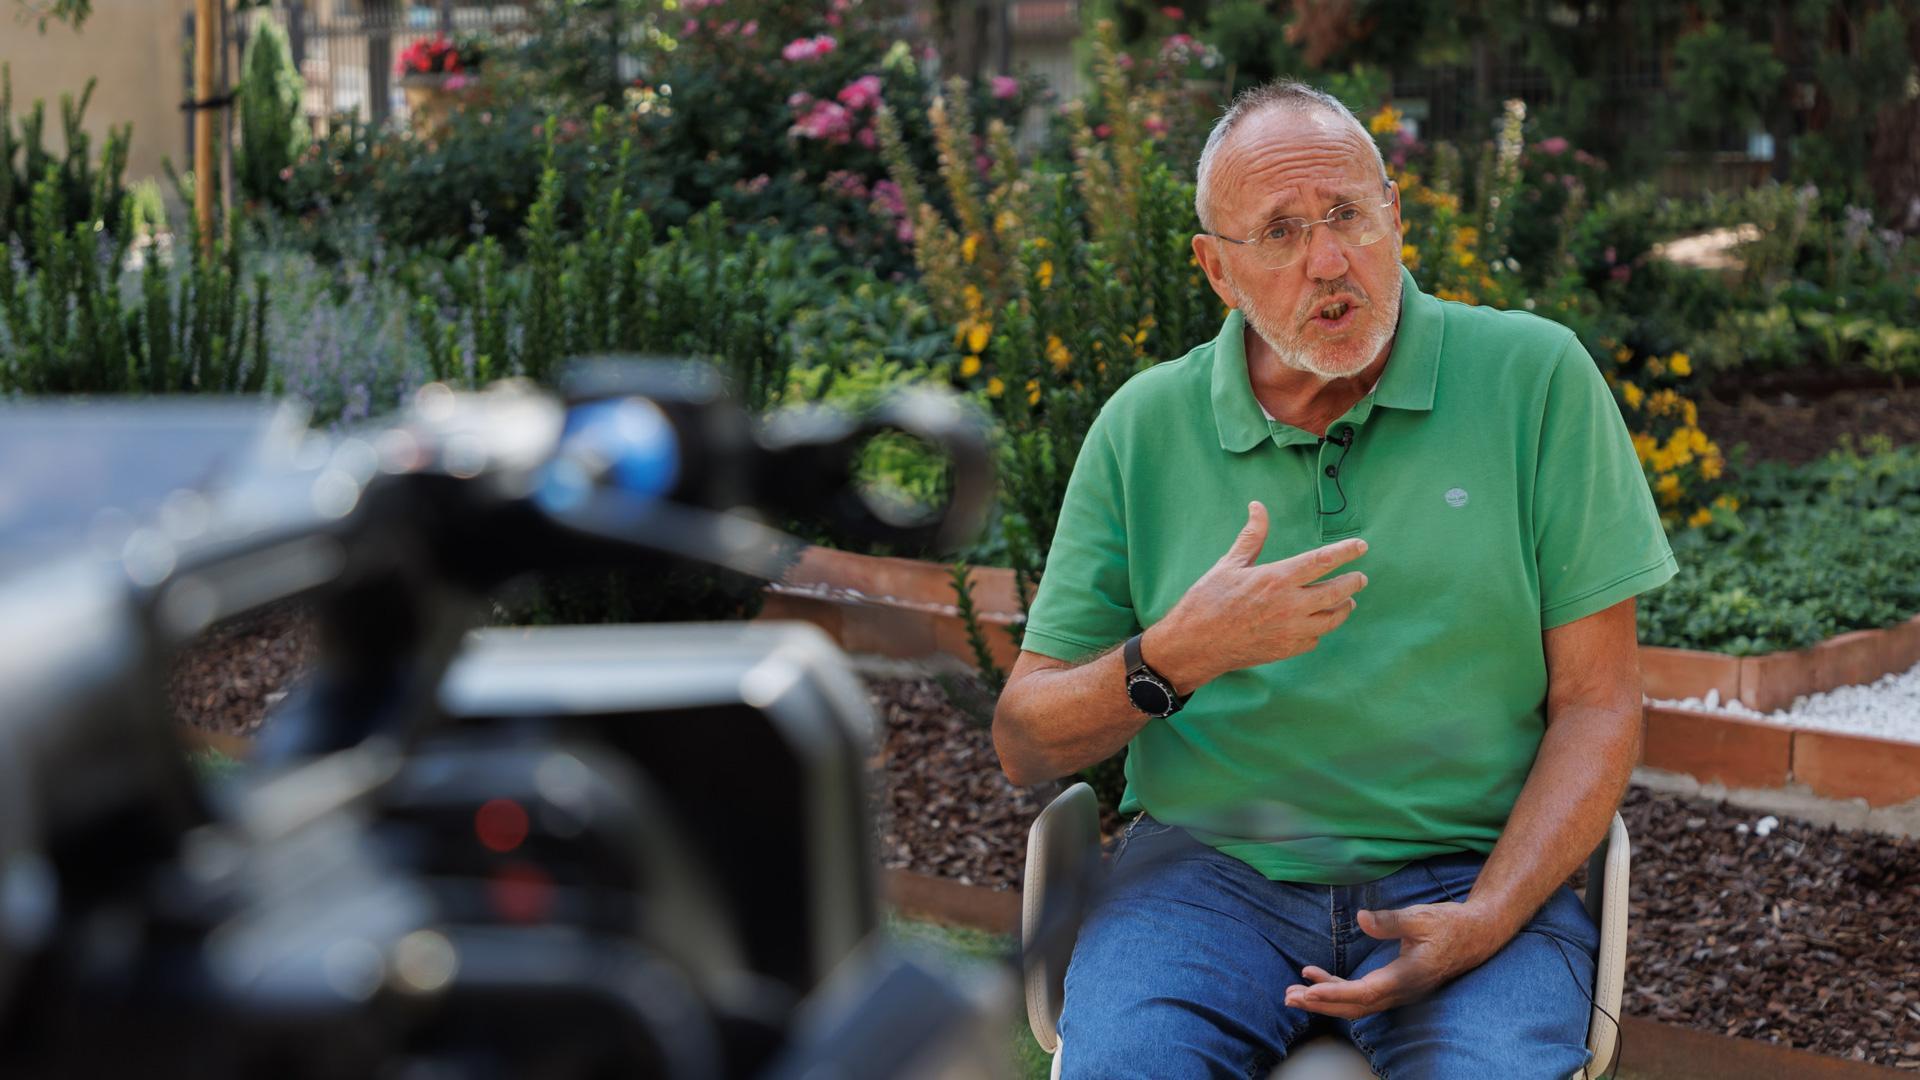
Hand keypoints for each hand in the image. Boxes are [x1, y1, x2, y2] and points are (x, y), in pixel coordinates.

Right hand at [1149, 501, 1367, 687]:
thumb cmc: (1208, 600)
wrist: (1195, 644)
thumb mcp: (1229, 563)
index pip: (1323, 560)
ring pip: (1332, 618)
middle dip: (1353, 582)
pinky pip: (1315, 638)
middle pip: (1337, 591)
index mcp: (1277, 578)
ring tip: (1347, 600)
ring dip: (1343, 607)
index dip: (1346, 551)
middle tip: (1360, 577)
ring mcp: (1291, 630)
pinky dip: (1320, 628)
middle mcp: (1290, 605)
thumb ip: (1252, 536)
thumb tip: (1258, 506)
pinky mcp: (1287, 649)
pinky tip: (1317, 622)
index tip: (1361, 546)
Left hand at [1281, 902, 1505, 1019]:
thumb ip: (1391, 921)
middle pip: (1355, 1006)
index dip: (1335, 993)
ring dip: (1325, 1000)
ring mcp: (1398, 992)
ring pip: (1356, 1004)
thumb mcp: (1421, 917)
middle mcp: (1401, 991)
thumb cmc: (1449, 925)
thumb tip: (1361, 918)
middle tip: (1288, 997)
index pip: (1365, 992)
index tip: (1309, 990)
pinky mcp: (1395, 986)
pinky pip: (1362, 995)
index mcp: (1407, 976)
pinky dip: (1337, 988)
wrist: (1476, 936)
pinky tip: (1315, 976)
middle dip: (1320, 1003)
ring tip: (1293, 993)